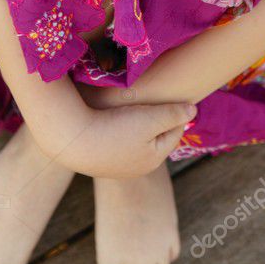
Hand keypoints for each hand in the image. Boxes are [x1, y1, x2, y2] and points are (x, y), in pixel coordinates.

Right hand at [32, 100, 196, 178]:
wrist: (72, 140)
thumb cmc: (116, 129)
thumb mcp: (151, 118)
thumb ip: (174, 114)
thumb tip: (193, 111)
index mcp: (153, 159)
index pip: (174, 133)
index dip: (176, 113)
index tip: (174, 96)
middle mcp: (136, 167)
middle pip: (155, 137)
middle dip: (156, 119)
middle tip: (153, 99)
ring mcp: (115, 166)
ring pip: (136, 140)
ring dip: (137, 124)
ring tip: (132, 106)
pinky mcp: (97, 159)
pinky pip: (117, 141)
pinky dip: (119, 129)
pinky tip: (112, 117)